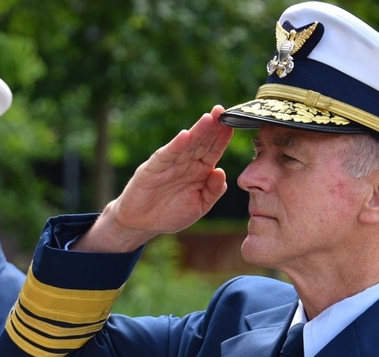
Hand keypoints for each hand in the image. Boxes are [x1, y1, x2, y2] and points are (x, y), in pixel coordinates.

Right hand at [75, 106, 232, 252]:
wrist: (142, 223)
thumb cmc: (170, 213)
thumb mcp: (199, 206)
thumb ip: (213, 191)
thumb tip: (221, 171)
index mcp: (200, 170)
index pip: (214, 150)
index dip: (224, 137)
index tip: (236, 122)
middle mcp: (186, 163)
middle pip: (202, 141)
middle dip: (213, 126)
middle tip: (223, 110)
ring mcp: (170, 164)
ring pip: (187, 145)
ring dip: (197, 131)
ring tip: (209, 117)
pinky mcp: (153, 168)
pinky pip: (166, 156)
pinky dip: (175, 146)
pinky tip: (185, 136)